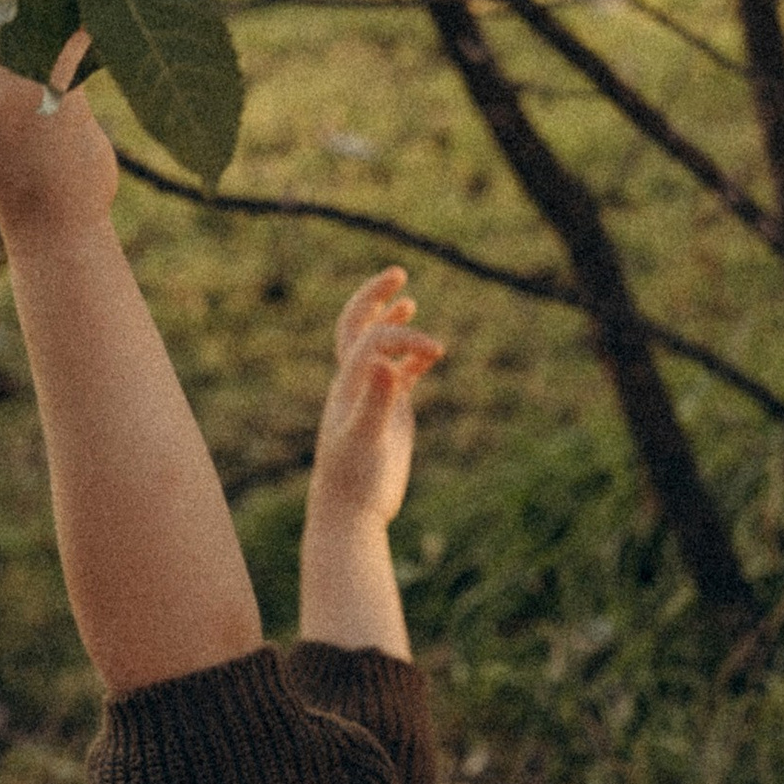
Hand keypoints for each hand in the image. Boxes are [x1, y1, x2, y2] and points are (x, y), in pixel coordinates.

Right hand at [0, 0, 118, 242]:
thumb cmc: (32, 171)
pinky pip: (70, 35)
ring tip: (89, 14)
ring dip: (63, 5)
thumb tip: (25, 2)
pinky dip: (91, 27)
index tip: (22, 13)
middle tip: (58, 13)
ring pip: (29, 9)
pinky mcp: (45, 92)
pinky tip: (108, 33)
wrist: (53, 226)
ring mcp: (2, 88)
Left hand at [310, 269, 446, 529]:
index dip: (405, 335)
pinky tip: (433, 354)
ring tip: (407, 302)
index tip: (436, 352)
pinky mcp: (389, 413)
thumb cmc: (354, 478)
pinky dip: (414, 360)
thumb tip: (384, 362)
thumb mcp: (365, 438)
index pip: (373, 339)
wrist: (351, 512)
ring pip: (380, 350)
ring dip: (392, 325)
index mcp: (347, 383)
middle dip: (375, 298)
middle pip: (359, 327)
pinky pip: (401, 376)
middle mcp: (356, 383)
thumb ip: (375, 400)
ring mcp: (373, 396)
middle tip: (397, 272)